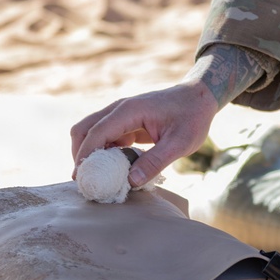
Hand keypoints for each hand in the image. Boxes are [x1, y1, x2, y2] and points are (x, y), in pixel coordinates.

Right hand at [70, 81, 217, 187]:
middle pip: (83, 129)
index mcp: (130, 110)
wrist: (199, 98)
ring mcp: (120, 115)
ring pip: (91, 133)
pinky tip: (115, 169)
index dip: (85, 155)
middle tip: (86, 180)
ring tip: (99, 178)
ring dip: (90, 154)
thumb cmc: (192, 117)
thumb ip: (156, 161)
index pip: (97, 132)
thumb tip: (130, 181)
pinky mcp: (125, 123)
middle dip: (80, 154)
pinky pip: (105, 137)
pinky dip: (103, 153)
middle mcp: (119, 110)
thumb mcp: (179, 143)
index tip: (80, 177)